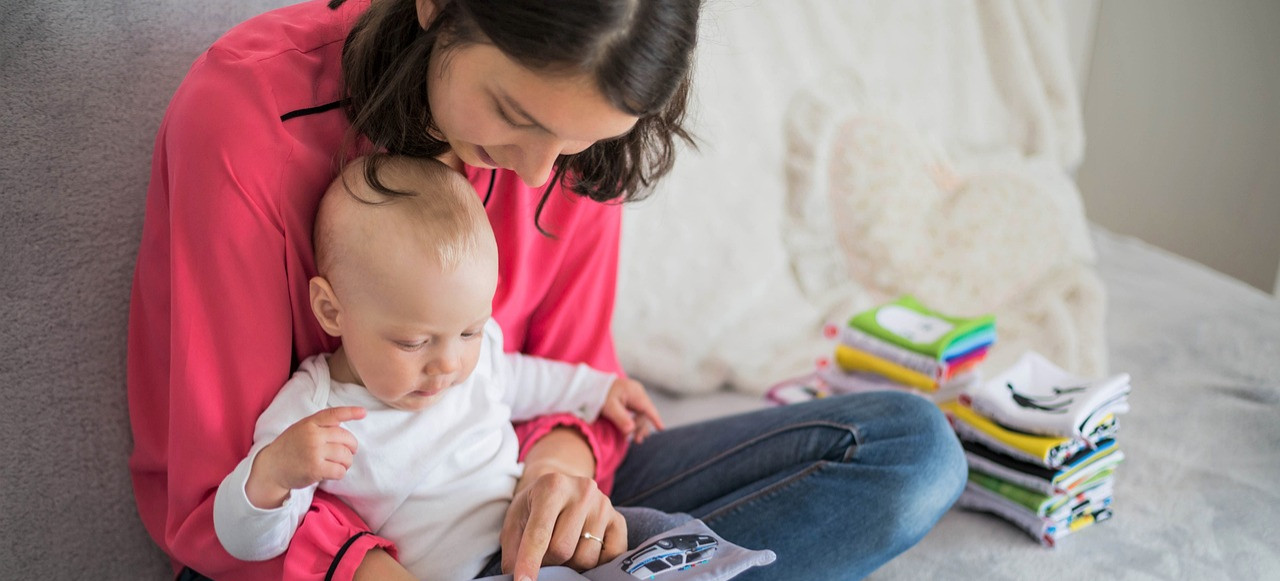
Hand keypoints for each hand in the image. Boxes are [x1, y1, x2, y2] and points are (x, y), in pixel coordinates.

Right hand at [246, 406, 364, 508]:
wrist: (271, 468)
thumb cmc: (289, 448)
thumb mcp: (300, 429)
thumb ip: (319, 426)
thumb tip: (342, 425)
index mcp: (310, 423)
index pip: (333, 414)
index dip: (350, 412)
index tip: (363, 412)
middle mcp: (313, 435)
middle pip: (346, 438)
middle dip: (352, 447)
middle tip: (350, 452)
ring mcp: (314, 452)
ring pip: (345, 456)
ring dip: (347, 462)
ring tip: (340, 464)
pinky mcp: (315, 469)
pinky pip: (339, 470)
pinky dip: (340, 473)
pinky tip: (332, 472)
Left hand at [500, 472, 627, 580]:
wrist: (560, 488)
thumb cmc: (534, 508)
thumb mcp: (514, 521)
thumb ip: (513, 551)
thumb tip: (521, 580)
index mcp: (552, 487)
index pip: (539, 534)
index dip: (529, 562)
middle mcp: (582, 491)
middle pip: (563, 550)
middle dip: (549, 562)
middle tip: (544, 556)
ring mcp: (603, 505)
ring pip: (586, 558)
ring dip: (571, 564)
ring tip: (564, 550)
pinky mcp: (619, 520)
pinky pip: (610, 558)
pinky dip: (595, 565)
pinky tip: (583, 551)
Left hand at [599, 378, 665, 443]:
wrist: (590, 385)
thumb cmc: (599, 394)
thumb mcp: (609, 407)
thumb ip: (621, 418)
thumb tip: (631, 430)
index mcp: (634, 392)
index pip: (648, 408)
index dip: (655, 419)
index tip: (661, 429)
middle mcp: (637, 392)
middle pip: (644, 413)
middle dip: (640, 427)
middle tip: (637, 441)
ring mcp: (633, 394)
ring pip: (640, 413)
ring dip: (637, 426)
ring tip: (634, 440)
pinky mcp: (629, 398)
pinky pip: (635, 411)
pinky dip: (633, 421)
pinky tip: (630, 430)